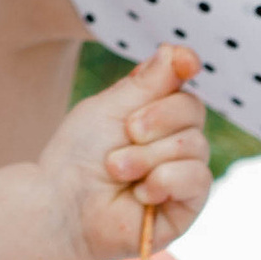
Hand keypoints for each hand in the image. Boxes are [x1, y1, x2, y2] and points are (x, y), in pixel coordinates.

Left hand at [48, 44, 209, 259]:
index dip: (185, 67)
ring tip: (116, 170)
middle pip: (192, 109)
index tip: (184, 62)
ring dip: (148, 156)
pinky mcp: (188, 206)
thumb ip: (147, 82)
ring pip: (195, 145)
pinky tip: (140, 195)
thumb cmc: (79, 157)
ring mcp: (183, 173)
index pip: (182, 82)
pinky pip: (197, 178)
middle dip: (154, 120)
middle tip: (125, 134)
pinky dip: (164, 181)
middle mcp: (174, 140)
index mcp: (155, 112)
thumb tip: (179, 52)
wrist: (63, 207)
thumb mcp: (109, 107)